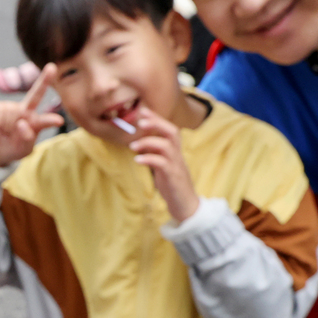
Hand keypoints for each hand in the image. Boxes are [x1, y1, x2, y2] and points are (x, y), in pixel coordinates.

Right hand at [0, 64, 62, 168]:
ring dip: (6, 129)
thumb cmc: (12, 148)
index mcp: (35, 122)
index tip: (59, 121)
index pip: (44, 120)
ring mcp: (11, 108)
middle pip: (35, 95)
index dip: (50, 120)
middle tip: (52, 68)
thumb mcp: (22, 150)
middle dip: (44, 81)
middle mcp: (25, 112)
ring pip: (10, 117)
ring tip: (4, 134)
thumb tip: (21, 122)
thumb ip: (26, 139)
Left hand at [129, 106, 198, 222]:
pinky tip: (137, 160)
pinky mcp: (173, 177)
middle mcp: (177, 155)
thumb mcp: (162, 167)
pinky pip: (162, 163)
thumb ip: (155, 154)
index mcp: (175, 151)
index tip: (143, 111)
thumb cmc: (172, 186)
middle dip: (156, 123)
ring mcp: (176, 165)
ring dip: (148, 142)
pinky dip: (149, 159)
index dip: (157, 119)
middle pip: (172, 131)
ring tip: (132, 146)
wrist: (186, 206)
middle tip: (140, 122)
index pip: (169, 129)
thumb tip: (140, 144)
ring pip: (167, 145)